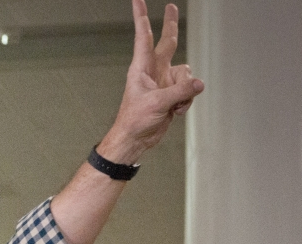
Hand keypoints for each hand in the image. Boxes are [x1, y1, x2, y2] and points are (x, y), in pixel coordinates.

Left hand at [101, 0, 204, 162]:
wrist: (136, 139)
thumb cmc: (135, 120)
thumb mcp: (157, 104)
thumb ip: (180, 91)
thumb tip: (199, 83)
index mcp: (142, 68)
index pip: (144, 37)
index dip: (142, 17)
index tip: (137, 0)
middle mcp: (154, 70)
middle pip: (168, 42)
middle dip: (172, 24)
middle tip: (172, 6)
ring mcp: (164, 81)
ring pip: (187, 73)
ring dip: (186, 90)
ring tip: (173, 105)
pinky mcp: (173, 92)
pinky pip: (190, 89)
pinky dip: (187, 101)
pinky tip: (175, 111)